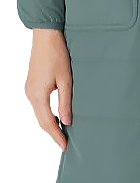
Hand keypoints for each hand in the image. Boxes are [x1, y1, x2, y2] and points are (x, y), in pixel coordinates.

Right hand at [25, 29, 71, 150]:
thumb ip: (66, 102)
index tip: (64, 146)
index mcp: (37, 95)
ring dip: (50, 123)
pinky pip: (39, 104)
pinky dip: (47, 113)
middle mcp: (30, 94)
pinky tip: (58, 115)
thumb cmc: (58, 55)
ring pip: (39, 113)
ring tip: (64, 131)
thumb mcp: (66, 79)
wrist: (46, 37)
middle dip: (53, 132)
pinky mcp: (32, 85)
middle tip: (65, 142)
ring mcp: (29, 89)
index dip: (56, 135)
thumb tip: (67, 122)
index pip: (47, 122)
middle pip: (41, 120)